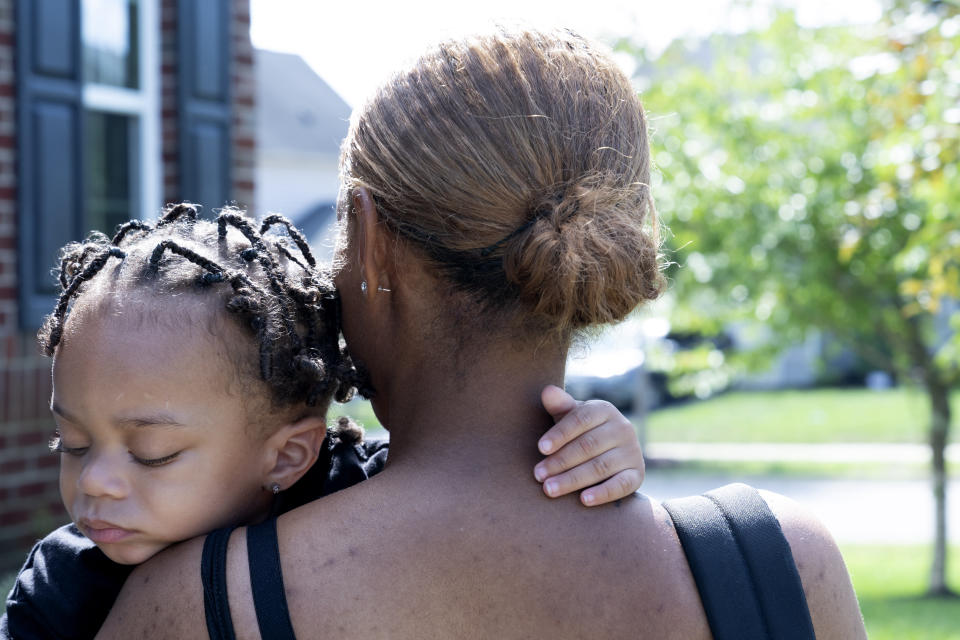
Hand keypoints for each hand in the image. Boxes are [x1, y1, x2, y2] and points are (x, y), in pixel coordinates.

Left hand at [533, 385, 644, 506]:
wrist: (611, 451)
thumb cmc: (581, 431)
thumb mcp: (571, 417)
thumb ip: (560, 405)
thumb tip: (547, 390)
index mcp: (604, 410)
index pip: (581, 420)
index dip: (560, 434)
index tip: (541, 448)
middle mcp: (622, 428)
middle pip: (588, 445)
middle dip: (560, 461)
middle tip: (538, 475)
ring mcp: (632, 451)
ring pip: (601, 466)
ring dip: (573, 479)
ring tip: (550, 489)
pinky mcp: (637, 474)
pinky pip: (622, 485)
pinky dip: (603, 493)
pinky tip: (584, 500)